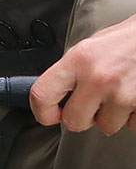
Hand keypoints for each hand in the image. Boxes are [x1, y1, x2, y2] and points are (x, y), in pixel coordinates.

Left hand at [30, 15, 135, 133]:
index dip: (42, 111)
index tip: (49, 115)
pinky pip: (132, 127)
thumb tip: (57, 94)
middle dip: (83, 118)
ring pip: (106, 127)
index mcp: (79, 60)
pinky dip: (133, 117)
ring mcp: (122, 94)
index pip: (42, 95)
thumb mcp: (90, 48)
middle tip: (92, 105)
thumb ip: (72, 71)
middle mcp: (98, 78)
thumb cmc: (127, 41)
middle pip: (74, 121)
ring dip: (112, 116)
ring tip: (120, 94)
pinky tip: (134, 98)